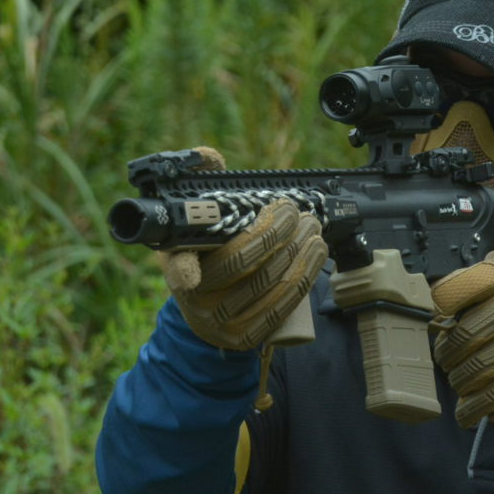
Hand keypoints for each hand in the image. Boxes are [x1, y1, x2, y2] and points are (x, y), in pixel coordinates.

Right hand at [160, 154, 325, 349]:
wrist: (209, 309)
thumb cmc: (207, 252)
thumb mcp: (196, 220)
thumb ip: (202, 183)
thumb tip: (209, 157)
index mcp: (176, 263)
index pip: (176, 264)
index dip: (183, 267)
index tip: (192, 270)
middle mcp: (195, 298)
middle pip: (239, 264)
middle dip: (274, 232)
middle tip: (295, 212)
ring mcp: (221, 321)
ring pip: (267, 282)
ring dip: (298, 250)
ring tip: (312, 226)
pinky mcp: (247, 336)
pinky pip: (283, 305)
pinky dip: (305, 275)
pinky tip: (317, 252)